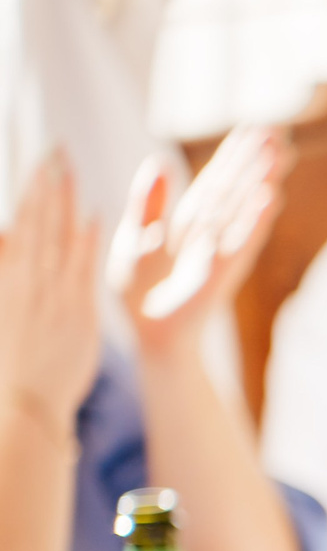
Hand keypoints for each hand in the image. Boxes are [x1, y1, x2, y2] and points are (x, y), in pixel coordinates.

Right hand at [0, 154, 101, 433]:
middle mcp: (26, 281)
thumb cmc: (13, 360)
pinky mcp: (76, 315)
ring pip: (56, 239)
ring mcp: (50, 296)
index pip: (21, 224)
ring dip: (63, 201)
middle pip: (36, 222)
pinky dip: (86, 244)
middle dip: (44, 183)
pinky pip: (81, 273)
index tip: (38, 161)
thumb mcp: (7, 309)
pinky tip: (94, 218)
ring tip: (68, 168)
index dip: (30, 192)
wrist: (26, 403)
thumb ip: (9, 268)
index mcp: (8, 278)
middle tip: (53, 147)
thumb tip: (9, 237)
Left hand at [110, 130, 284, 358]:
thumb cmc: (139, 291)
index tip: (254, 127)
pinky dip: (256, 217)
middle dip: (255, 159)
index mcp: (188, 220)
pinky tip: (272, 195)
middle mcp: (211, 231)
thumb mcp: (133, 237)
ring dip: (261, 178)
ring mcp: (220, 249)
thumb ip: (147, 203)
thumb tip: (159, 161)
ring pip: (242, 206)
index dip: (234, 154)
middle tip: (278, 129)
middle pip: (236, 187)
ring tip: (281, 150)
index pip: (215, 180)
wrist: (153, 333)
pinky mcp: (222, 270)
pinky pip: (242, 238)